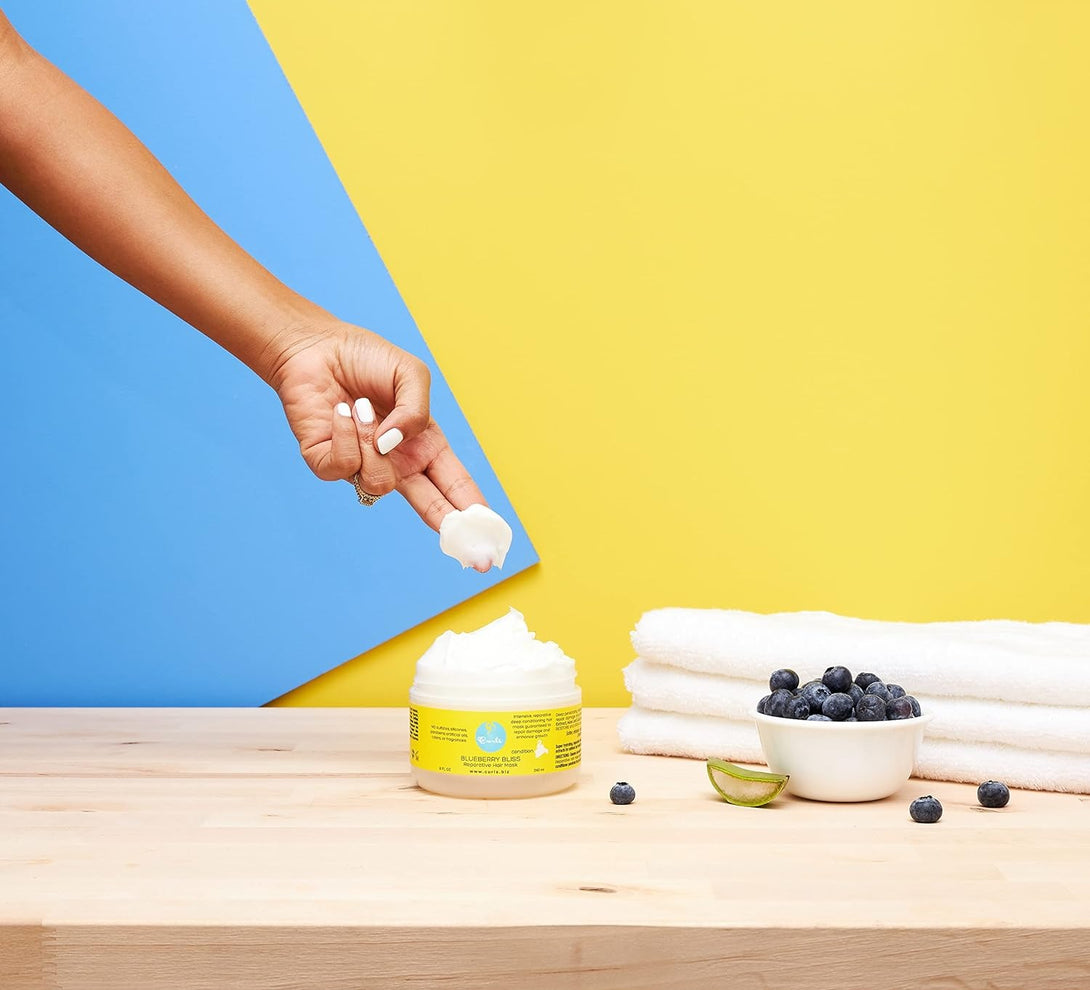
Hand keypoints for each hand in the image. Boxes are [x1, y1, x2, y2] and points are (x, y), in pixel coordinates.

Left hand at [271, 321, 490, 564]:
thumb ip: (416, 412)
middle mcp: (398, 463)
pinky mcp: (327, 463)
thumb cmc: (367, 358)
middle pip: (431, 507)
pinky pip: (342, 467)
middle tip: (476, 557)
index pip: (455, 484)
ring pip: (380, 482)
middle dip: (453, 528)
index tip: (490, 533)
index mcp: (425, 446)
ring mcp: (363, 467)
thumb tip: (395, 446)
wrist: (316, 347)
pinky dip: (344, 436)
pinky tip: (342, 411)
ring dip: (373, 441)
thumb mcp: (410, 374)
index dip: (474, 510)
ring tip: (363, 406)